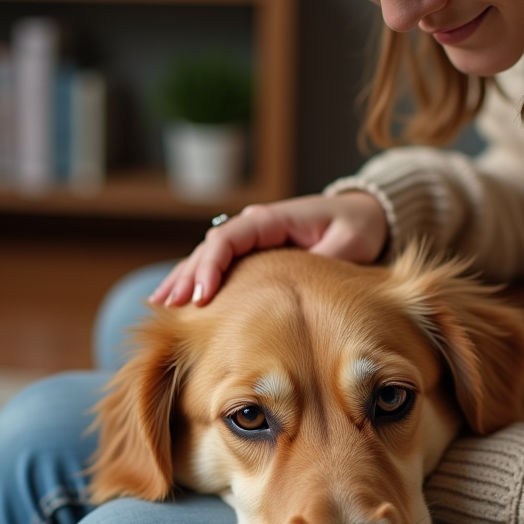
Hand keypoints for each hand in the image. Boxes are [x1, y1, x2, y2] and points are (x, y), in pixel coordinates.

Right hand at [149, 191, 388, 305]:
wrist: (364, 218)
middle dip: (188, 277)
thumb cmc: (356, 228)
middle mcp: (254, 226)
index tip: (201, 296)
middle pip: (208, 248)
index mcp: (272, 219)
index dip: (211, 265)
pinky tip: (175, 300)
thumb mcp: (348, 242)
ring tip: (159, 304)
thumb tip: (298, 280)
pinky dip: (195, 282)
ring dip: (183, 279)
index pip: (229, 238)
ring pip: (205, 257)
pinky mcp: (251, 256)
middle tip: (170, 306)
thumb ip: (322, 259)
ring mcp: (250, 240)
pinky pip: (216, 266)